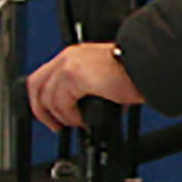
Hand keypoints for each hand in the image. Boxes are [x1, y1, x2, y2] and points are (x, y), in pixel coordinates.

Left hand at [26, 41, 143, 132]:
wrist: (145, 67)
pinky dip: (71, 116)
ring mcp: (69, 64)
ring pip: (48, 98)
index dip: (42, 99)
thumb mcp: (102, 77)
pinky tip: (84, 119)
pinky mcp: (73, 75)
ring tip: (78, 122)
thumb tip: (82, 109)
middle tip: (55, 125)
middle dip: (41, 110)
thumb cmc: (134, 72)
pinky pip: (61, 103)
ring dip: (62, 116)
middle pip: (36, 86)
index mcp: (75, 56)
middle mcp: (68, 57)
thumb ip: (85, 88)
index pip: (44, 76)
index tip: (51, 113)